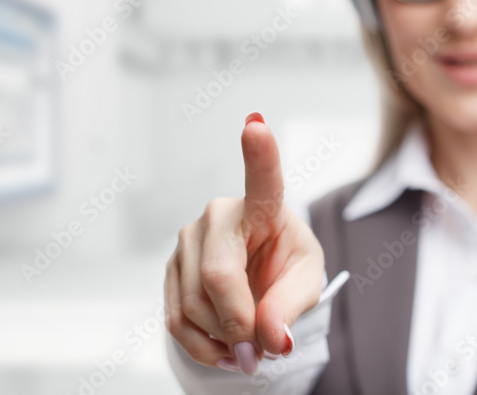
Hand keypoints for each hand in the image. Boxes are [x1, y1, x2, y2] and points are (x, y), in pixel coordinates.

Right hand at [164, 113, 324, 374]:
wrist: (258, 285)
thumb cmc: (286, 268)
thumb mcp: (306, 283)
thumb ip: (291, 309)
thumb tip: (269, 340)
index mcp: (263, 205)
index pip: (263, 179)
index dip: (260, 153)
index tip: (257, 126)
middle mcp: (218, 215)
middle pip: (217, 274)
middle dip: (239, 321)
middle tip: (261, 349)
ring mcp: (187, 240)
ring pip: (195, 303)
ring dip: (225, 339)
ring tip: (248, 348)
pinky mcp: (170, 270)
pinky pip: (177, 320)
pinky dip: (204, 347)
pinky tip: (224, 349)